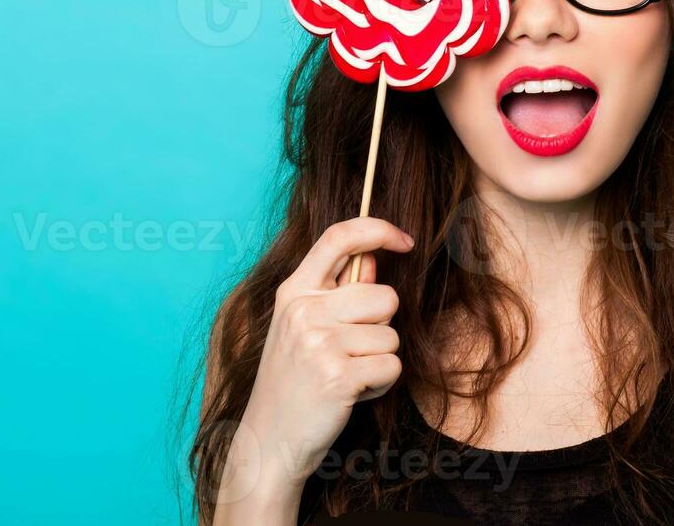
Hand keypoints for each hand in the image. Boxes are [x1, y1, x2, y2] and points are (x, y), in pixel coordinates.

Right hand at [217, 217, 413, 519]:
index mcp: (293, 292)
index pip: (338, 237)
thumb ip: (336, 292)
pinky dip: (381, 384)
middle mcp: (304, 310)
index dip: (378, 230)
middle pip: (385, 296)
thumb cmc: (291, 383)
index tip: (404, 240)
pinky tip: (352, 393)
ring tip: (346, 375)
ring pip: (392, 336)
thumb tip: (375, 260)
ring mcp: (319, 343)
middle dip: (381, 327)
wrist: (269, 443)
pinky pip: (392, 366)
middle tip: (350, 352)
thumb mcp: (301, 328)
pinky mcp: (338, 375)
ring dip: (379, 360)